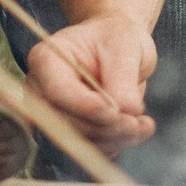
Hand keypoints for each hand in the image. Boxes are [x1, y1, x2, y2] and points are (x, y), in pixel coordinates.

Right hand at [25, 12, 158, 154]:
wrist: (116, 45)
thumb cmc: (116, 37)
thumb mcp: (124, 46)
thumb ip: (122, 79)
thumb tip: (126, 112)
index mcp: (46, 59)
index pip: (57, 92)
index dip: (85, 106)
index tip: (115, 112)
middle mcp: (41, 91)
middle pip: (66, 123)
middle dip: (105, 127)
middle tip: (137, 122)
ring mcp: (53, 114)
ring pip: (79, 141)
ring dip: (114, 139)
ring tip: (144, 125)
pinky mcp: (70, 131)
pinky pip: (90, 147)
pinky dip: (116, 144)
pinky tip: (139, 129)